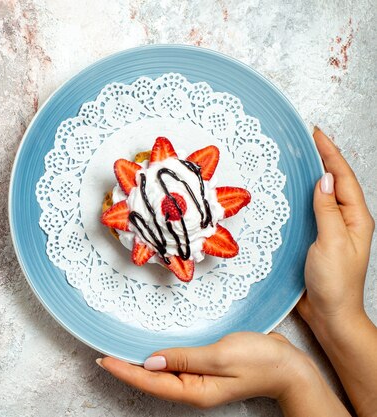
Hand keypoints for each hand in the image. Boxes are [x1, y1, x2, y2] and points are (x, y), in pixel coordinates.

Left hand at [97, 332, 316, 408]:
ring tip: (116, 354)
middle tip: (102, 355)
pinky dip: (158, 360)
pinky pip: (174, 367)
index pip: (151, 381)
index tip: (103, 360)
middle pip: (152, 381)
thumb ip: (184, 358)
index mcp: (195, 390)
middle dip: (126, 370)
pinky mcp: (204, 370)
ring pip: (161, 376)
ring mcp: (199, 381)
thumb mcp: (220, 356)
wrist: (289, 365)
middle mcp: (193, 389)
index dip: (125, 371)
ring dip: (139, 365)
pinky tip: (149, 352)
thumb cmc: (260, 359)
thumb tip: (150, 361)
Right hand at [297, 127, 374, 326]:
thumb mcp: (332, 242)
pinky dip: (301, 197)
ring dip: (311, 175)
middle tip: (308, 138)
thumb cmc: (335, 283)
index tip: (317, 134)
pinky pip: (309, 211)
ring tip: (299, 158)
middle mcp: (345, 221)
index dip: (330, 154)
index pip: (343, 178)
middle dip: (323, 158)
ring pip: (321, 195)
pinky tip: (291, 193)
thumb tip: (324, 180)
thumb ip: (327, 210)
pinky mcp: (315, 239)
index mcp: (356, 218)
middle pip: (334, 182)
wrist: (330, 314)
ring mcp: (330, 230)